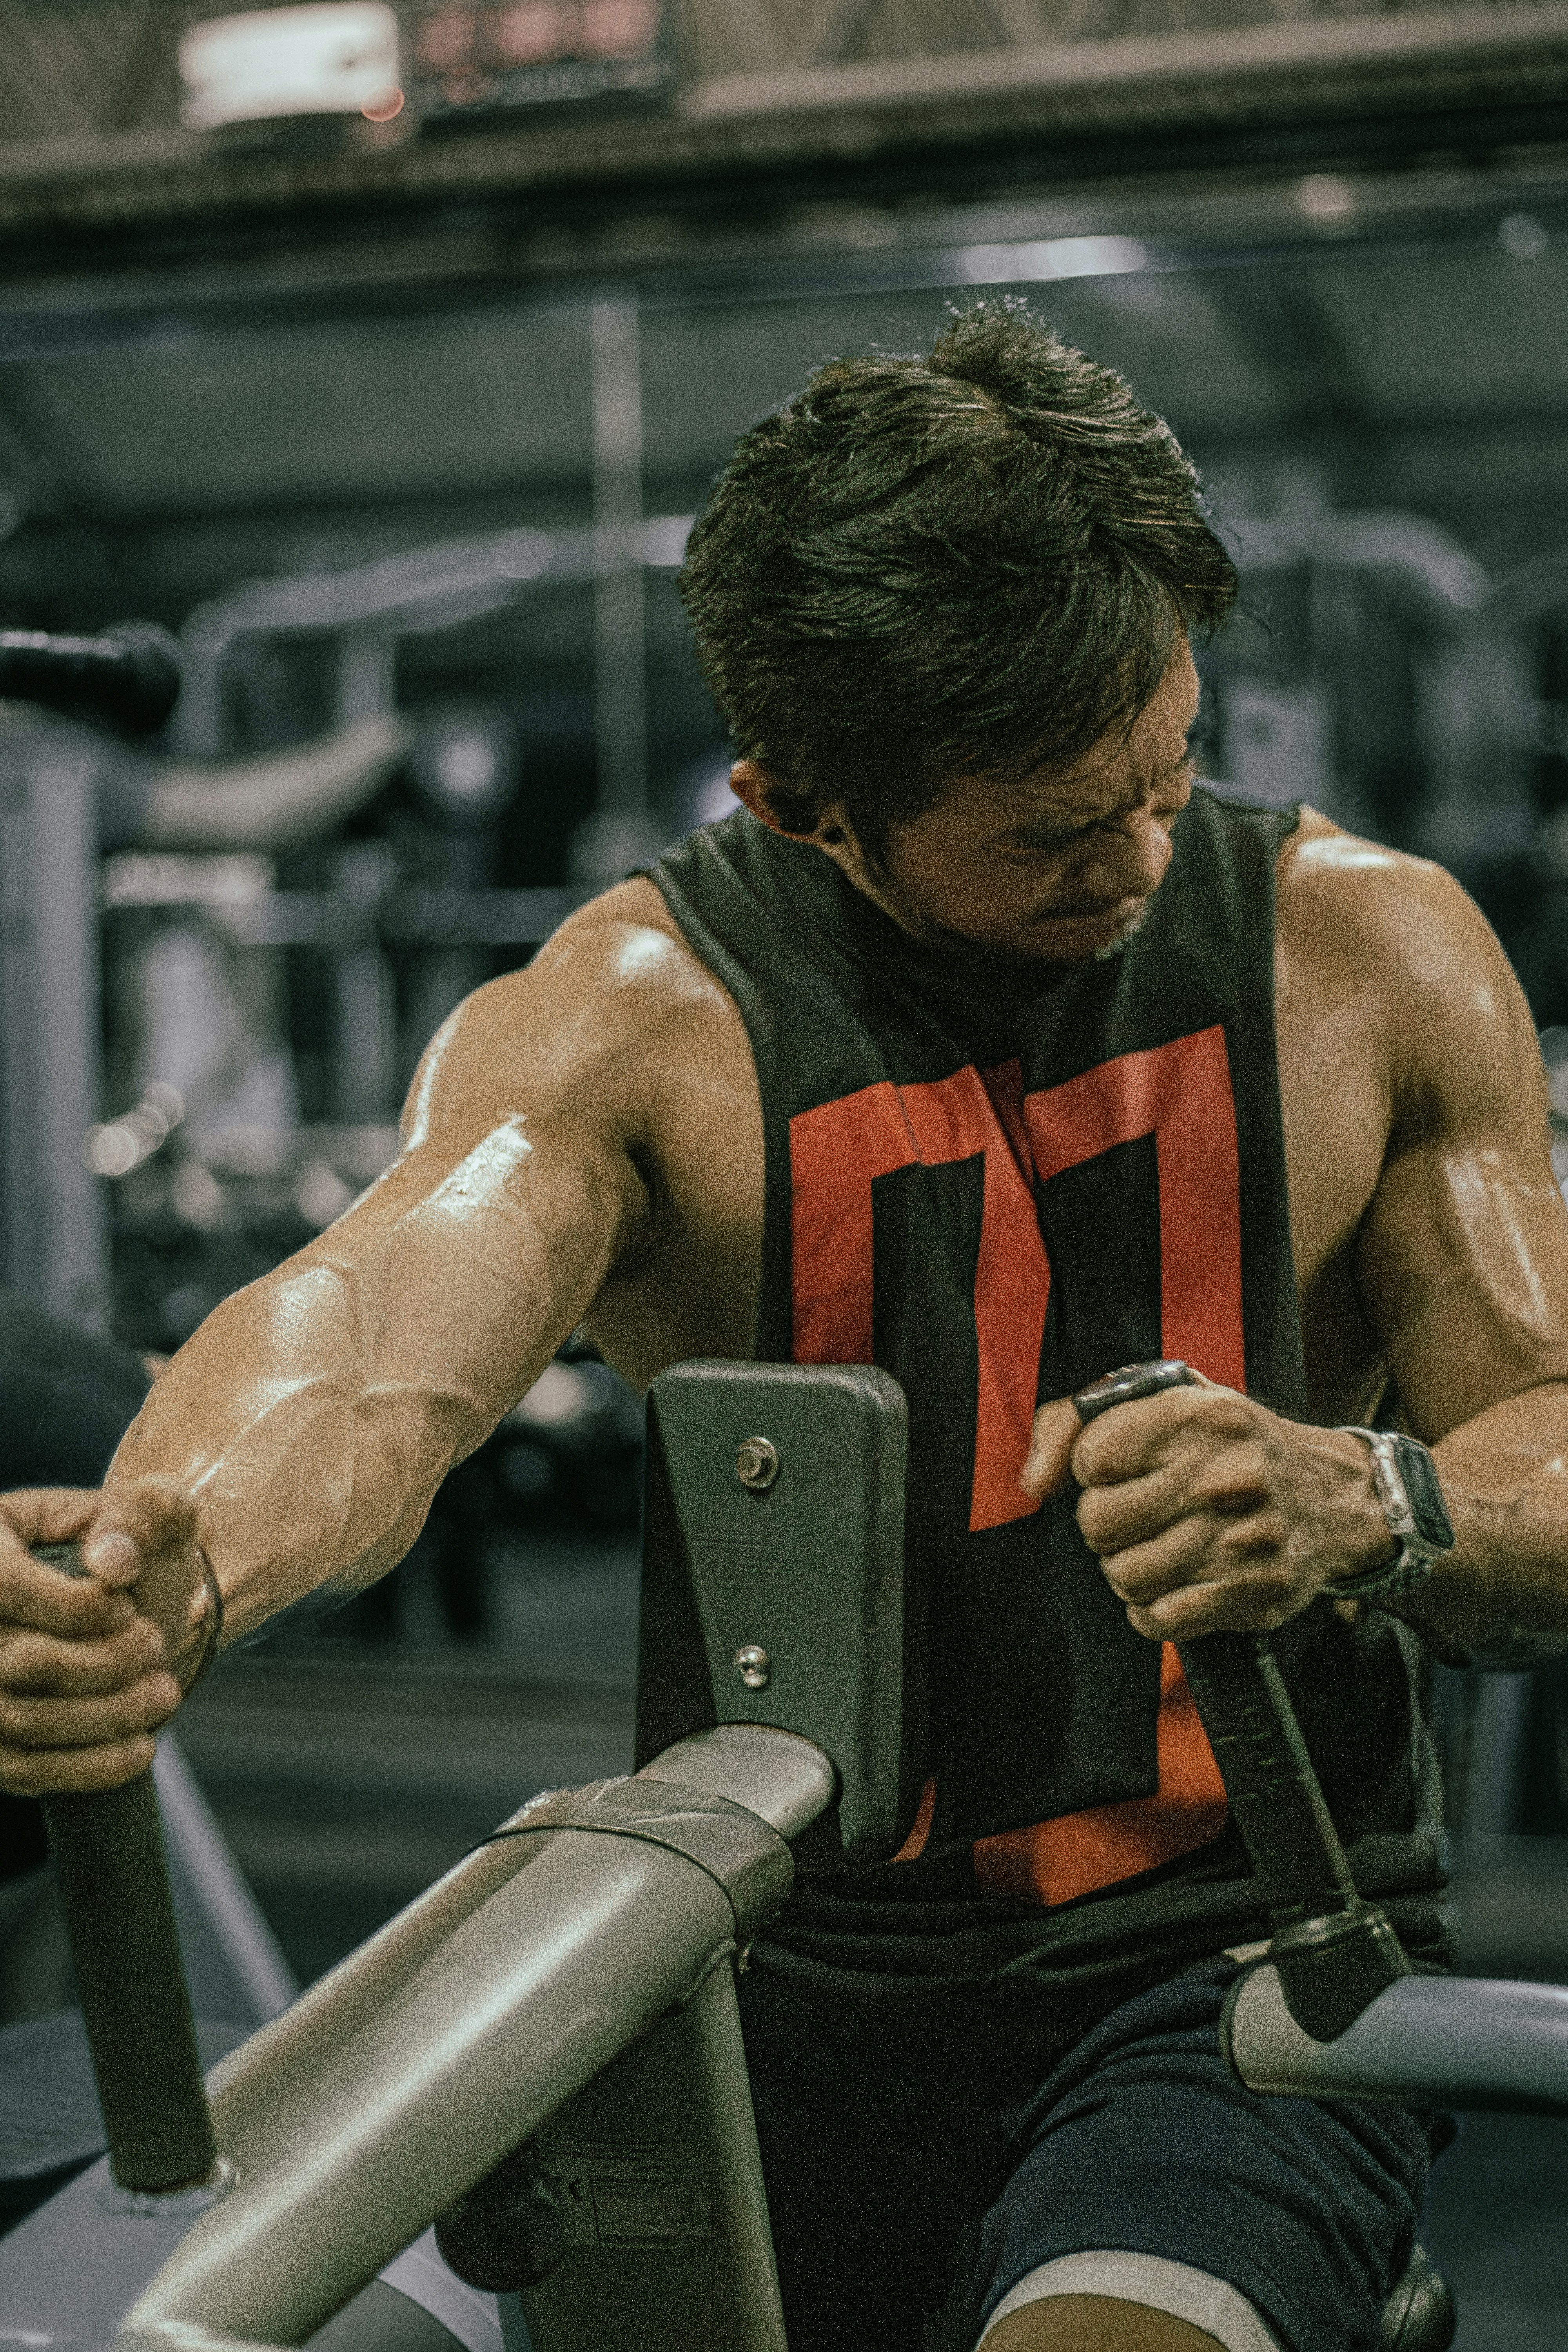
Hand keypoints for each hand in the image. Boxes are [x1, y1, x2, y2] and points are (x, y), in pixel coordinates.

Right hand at [0, 1478, 212, 1794]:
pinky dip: (90, 1765)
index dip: (74, 1607)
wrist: (134, 1609)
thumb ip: (143, 1514)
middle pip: (20, 1663)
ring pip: (22, 1721)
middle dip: (108, 1664)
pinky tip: (139, 1746)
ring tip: (161, 1693)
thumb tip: (112, 1564)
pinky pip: (24, 1770)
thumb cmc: (136, 1555)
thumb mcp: (155, 1511)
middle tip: (155, 1648)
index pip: (4, 1585)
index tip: (127, 1606)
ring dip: (109, 1715)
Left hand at [1018, 1375, 1393, 1640]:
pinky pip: (1159, 1620)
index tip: (1117, 1470)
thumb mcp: (1168, 1402)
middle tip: (1134, 1516)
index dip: (1091, 1469)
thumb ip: (1078, 1423)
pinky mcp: (1254, 1592)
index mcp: (1200, 1416)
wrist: (1337, 1496)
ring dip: (1126, 1569)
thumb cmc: (1233, 1446)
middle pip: (1098, 1522)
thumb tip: (1033, 1482)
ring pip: (1124, 1575)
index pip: (1092, 1456)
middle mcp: (1223, 1474)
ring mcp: (1242, 1538)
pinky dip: (1151, 1611)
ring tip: (1154, 1550)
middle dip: (1104, 1524)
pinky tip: (1171, 1586)